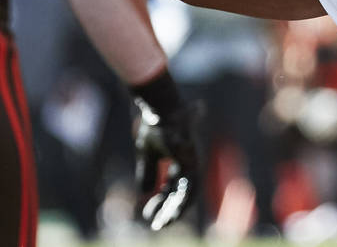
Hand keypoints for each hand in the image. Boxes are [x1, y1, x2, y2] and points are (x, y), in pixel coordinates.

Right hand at [133, 97, 199, 230]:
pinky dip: (179, 203)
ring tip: (161, 225)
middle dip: (170, 211)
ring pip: (187, 195)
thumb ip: (148, 173)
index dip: (162, 202)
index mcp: (180, 162)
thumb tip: (144, 194)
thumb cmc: (156, 128)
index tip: (149, 213)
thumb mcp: (147, 154)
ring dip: (174, 211)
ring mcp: (192, 163)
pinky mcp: (191, 163)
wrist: (162, 111)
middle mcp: (189, 164)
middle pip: (182, 194)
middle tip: (157, 226)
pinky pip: (188, 189)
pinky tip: (168, 213)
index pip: (174, 188)